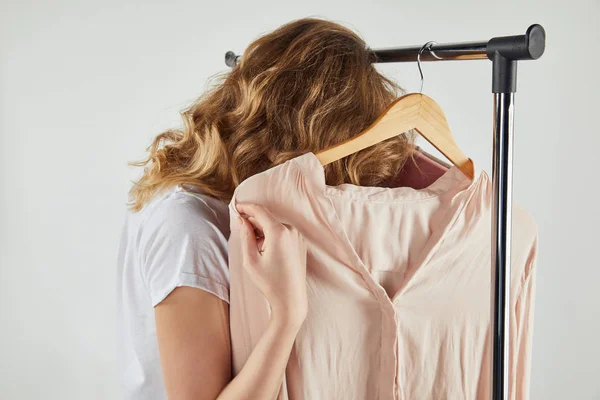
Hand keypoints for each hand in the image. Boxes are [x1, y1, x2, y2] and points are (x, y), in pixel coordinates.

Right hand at [236, 203, 307, 325]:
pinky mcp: (300, 244)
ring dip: (262, 230)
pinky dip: (271, 236)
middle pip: (267, 218)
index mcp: (279, 232)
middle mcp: (291, 230)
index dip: (246, 207)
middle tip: (240, 229)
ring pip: (275, 226)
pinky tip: (264, 250)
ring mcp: (298, 237)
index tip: (236, 207)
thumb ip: (246, 236)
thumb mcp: (251, 260)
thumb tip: (242, 220)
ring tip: (253, 246)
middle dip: (253, 221)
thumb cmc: (270, 282)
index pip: (260, 211)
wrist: (291, 300)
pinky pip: (283, 233)